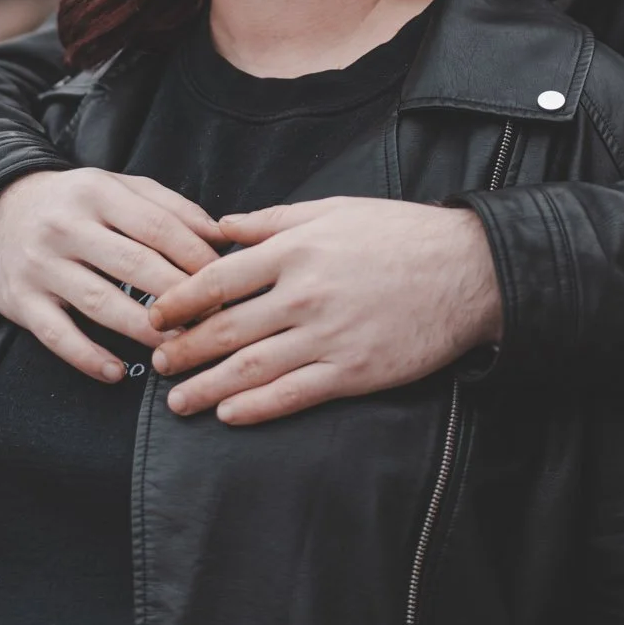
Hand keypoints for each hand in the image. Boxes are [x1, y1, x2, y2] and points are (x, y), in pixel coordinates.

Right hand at [0, 169, 223, 382]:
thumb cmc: (76, 203)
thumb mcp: (118, 188)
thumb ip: (170, 207)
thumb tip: (222, 236)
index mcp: (97, 192)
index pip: (158, 227)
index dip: (196, 258)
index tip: (224, 283)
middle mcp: (66, 226)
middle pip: (134, 265)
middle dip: (179, 296)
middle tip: (211, 320)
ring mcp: (40, 265)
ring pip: (99, 302)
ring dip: (143, 329)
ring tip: (177, 346)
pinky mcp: (20, 301)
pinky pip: (57, 336)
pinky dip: (88, 358)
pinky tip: (117, 372)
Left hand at [148, 198, 503, 423]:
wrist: (468, 271)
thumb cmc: (401, 233)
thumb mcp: (334, 210)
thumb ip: (273, 220)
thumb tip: (222, 226)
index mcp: (296, 250)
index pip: (218, 280)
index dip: (179, 301)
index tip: (155, 316)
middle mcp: (304, 294)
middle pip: (225, 329)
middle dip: (184, 350)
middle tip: (158, 363)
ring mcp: (328, 336)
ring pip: (250, 368)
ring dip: (206, 387)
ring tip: (178, 400)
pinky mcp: (353, 372)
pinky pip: (292, 394)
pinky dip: (255, 407)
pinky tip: (228, 414)